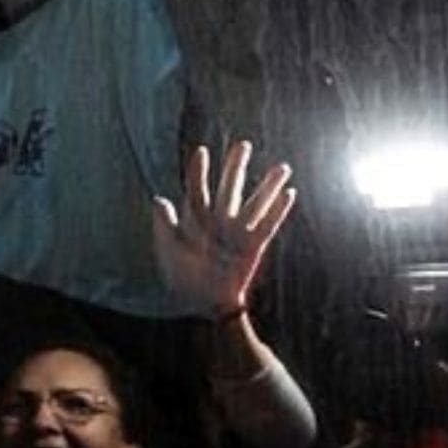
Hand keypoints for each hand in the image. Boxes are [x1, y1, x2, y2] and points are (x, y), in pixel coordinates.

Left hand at [153, 141, 295, 317]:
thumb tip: (158, 198)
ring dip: (268, 185)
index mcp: (196, 219)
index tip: (202, 151)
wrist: (204, 303)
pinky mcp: (253, 246)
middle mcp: (219, 221)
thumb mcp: (167, 251)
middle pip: (229, 188)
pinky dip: (279, 210)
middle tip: (243, 144)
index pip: (197, 189)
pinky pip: (268, 225)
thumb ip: (164, 225)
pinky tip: (288, 194)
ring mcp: (238, 232)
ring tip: (282, 166)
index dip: (199, 171)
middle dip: (236, 167)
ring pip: (254, 203)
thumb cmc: (182, 278)